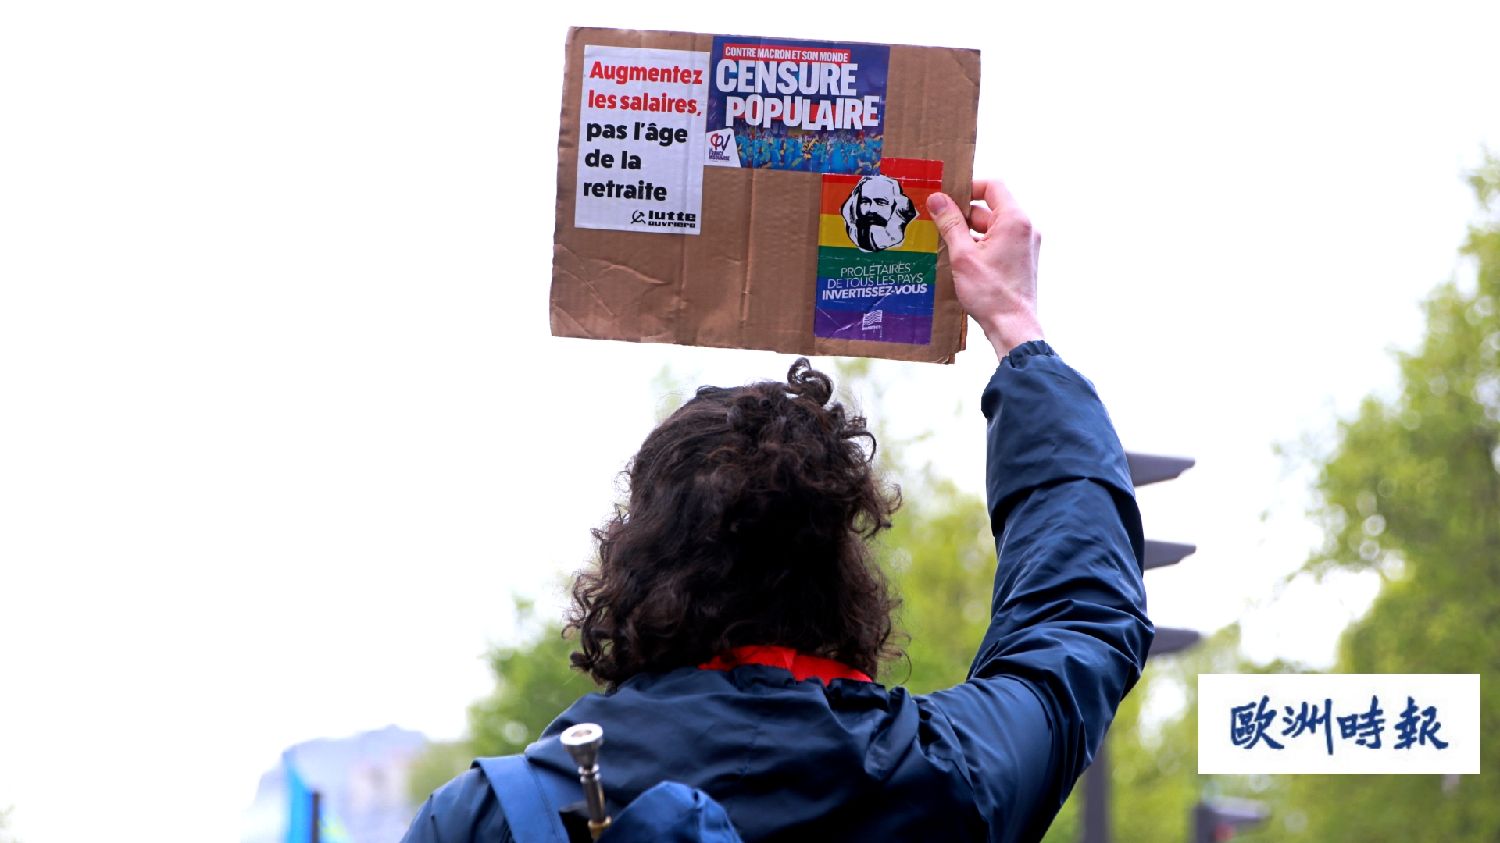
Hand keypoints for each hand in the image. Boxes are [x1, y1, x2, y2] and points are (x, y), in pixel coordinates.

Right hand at [927, 179, 1043, 359]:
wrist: (1013, 327)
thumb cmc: (991, 293)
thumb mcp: (963, 255)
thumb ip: (950, 223)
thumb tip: (937, 199)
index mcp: (1014, 220)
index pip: (992, 186)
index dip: (968, 187)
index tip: (947, 198)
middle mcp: (1025, 229)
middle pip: (989, 209)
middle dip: (963, 215)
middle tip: (937, 224)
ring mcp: (1025, 245)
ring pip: (991, 228)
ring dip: (968, 234)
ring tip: (945, 246)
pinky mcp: (1021, 260)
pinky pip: (997, 243)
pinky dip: (979, 246)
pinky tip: (959, 261)